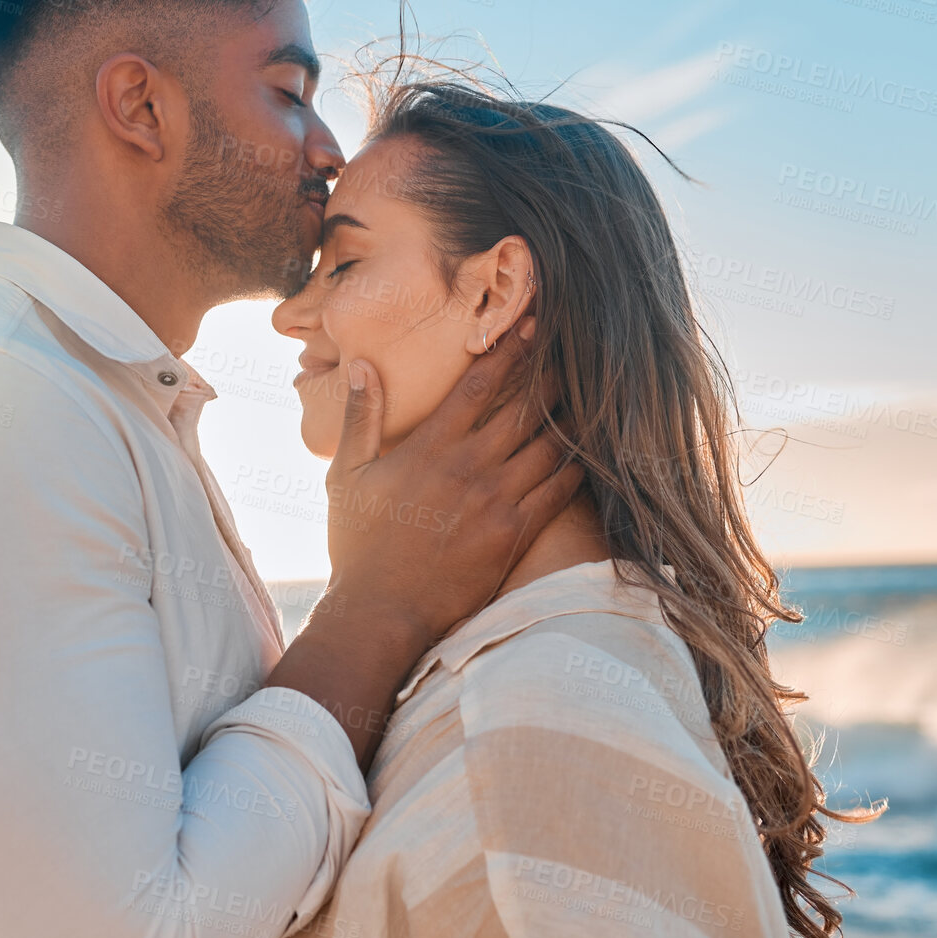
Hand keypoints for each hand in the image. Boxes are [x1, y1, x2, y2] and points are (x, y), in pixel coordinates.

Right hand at [320, 315, 580, 648]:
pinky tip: (587, 452)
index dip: (510, 351)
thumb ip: (360, 418)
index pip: (479, 386)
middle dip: (552, 373)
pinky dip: (576, 467)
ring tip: (591, 392)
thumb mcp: (345, 476)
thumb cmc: (359, 545)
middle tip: (575, 348)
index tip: (532, 326)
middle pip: (525, 408)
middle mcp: (468, 468)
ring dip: (570, 416)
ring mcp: (495, 502)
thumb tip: (362, 365)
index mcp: (429, 448)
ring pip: (548, 446)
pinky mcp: (513, 535)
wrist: (381, 611)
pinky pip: (557, 493)